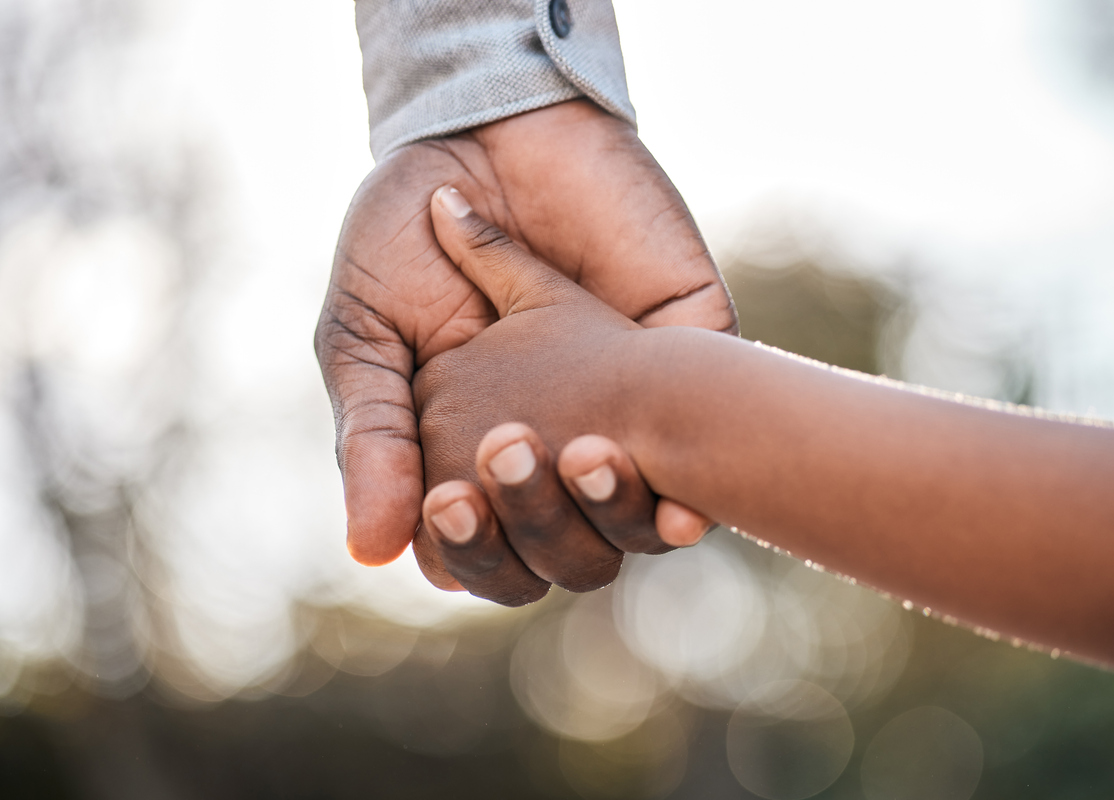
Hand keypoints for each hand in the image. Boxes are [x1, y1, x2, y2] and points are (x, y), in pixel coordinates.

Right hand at [314, 100, 736, 582]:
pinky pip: (709, 445)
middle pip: (566, 556)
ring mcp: (625, 409)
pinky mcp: (684, 354)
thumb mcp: (367, 335)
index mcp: (476, 457)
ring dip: (613, 509)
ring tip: (581, 451)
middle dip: (539, 530)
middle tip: (504, 455)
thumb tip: (370, 551)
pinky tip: (683, 503)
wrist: (481, 131)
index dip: (474, 553)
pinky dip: (692, 484)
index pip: (487, 555)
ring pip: (639, 522)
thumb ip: (375, 436)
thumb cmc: (407, 236)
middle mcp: (555, 449)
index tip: (449, 506)